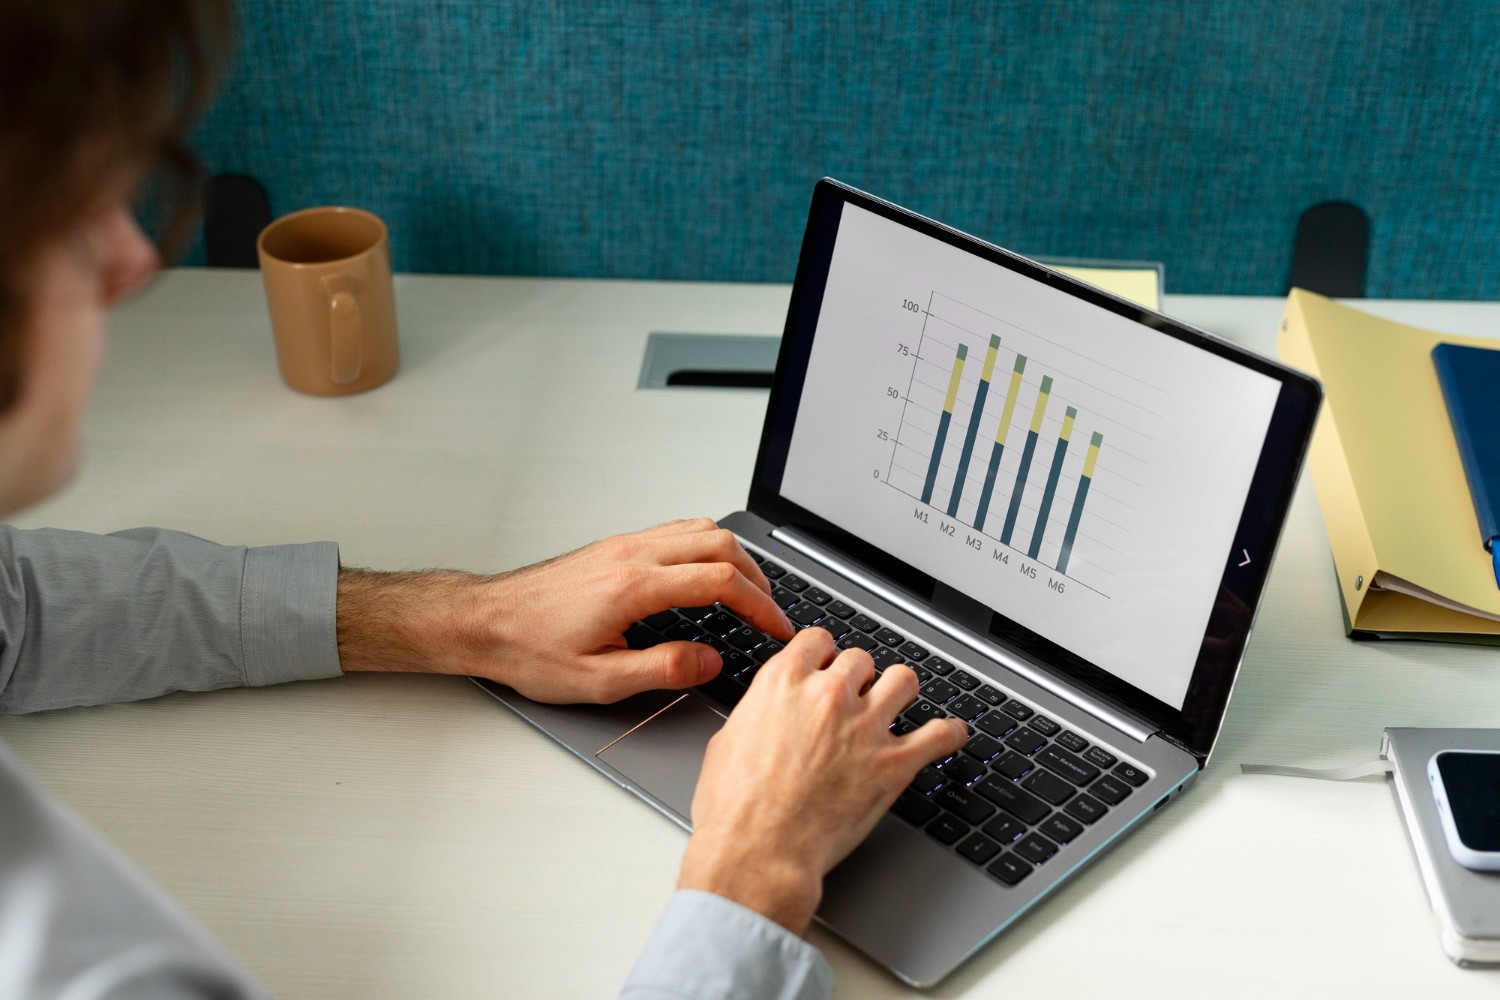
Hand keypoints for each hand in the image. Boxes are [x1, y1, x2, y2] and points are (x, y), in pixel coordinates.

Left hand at [336, 518, 794, 702]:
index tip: (775, 629)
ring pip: (700, 530)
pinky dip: (708, 547)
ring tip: (751, 592)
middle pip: (719, 545)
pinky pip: (677, 531)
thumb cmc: (528, 649)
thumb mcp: (597, 680)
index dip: (759, 606)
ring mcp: (624, 545)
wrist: (484, 622)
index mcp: (633, 587)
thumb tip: (709, 660)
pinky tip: (710, 573)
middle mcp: (632, 555)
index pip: (719, 582)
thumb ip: (660, 669)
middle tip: (771, 613)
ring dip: (735, 558)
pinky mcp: (615, 547)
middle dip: (757, 579)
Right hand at [677, 628, 967, 933]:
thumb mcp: (729, 740)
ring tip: (896, 705)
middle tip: (855, 699)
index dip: (824, 655)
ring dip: (899, 692)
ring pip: (903, 680)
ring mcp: (865, 726)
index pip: (819, 640)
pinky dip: (948, 733)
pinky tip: (948, 734)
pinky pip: (939, 734)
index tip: (828, 666)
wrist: (758, 850)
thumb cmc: (735, 807)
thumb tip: (769, 714)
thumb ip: (759, 713)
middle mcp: (828, 695)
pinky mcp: (893, 763)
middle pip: (861, 659)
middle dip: (858, 678)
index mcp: (784, 682)